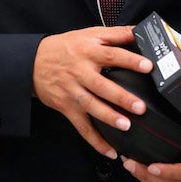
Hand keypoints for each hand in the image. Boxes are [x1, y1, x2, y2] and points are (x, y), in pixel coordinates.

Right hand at [32, 25, 152, 157]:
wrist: (33, 61)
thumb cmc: (66, 47)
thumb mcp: (89, 34)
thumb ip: (115, 34)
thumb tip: (138, 31)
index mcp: (89, 51)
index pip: (112, 55)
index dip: (130, 60)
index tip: (147, 66)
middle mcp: (80, 71)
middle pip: (102, 85)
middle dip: (121, 97)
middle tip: (140, 106)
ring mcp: (72, 90)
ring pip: (91, 106)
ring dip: (109, 117)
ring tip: (126, 126)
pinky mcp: (66, 106)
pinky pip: (81, 126)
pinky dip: (95, 140)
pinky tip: (110, 150)